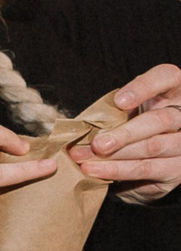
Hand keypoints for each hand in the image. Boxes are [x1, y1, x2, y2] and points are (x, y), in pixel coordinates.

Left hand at [77, 63, 180, 201]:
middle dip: (125, 134)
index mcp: (173, 89)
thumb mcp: (124, 110)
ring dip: (116, 158)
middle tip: (97, 144)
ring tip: (86, 162)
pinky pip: (148, 170)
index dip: (143, 88)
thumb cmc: (129, 122)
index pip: (166, 77)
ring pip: (154, 148)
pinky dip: (120, 172)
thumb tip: (79, 125)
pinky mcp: (178, 168)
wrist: (146, 154)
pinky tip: (98, 172)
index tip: (119, 102)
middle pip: (160, 120)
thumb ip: (113, 110)